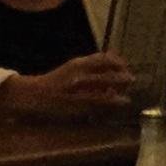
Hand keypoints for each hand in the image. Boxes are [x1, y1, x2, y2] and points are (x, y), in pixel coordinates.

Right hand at [0, 52, 134, 120]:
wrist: (33, 94)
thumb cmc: (56, 81)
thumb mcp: (72, 68)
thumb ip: (90, 66)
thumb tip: (113, 62)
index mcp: (77, 64)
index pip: (103, 59)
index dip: (118, 62)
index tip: (125, 66)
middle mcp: (77, 75)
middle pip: (106, 75)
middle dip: (122, 78)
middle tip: (132, 81)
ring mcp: (76, 92)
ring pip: (102, 92)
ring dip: (117, 95)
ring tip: (127, 98)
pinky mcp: (74, 106)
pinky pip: (95, 106)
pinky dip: (107, 105)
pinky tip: (116, 105)